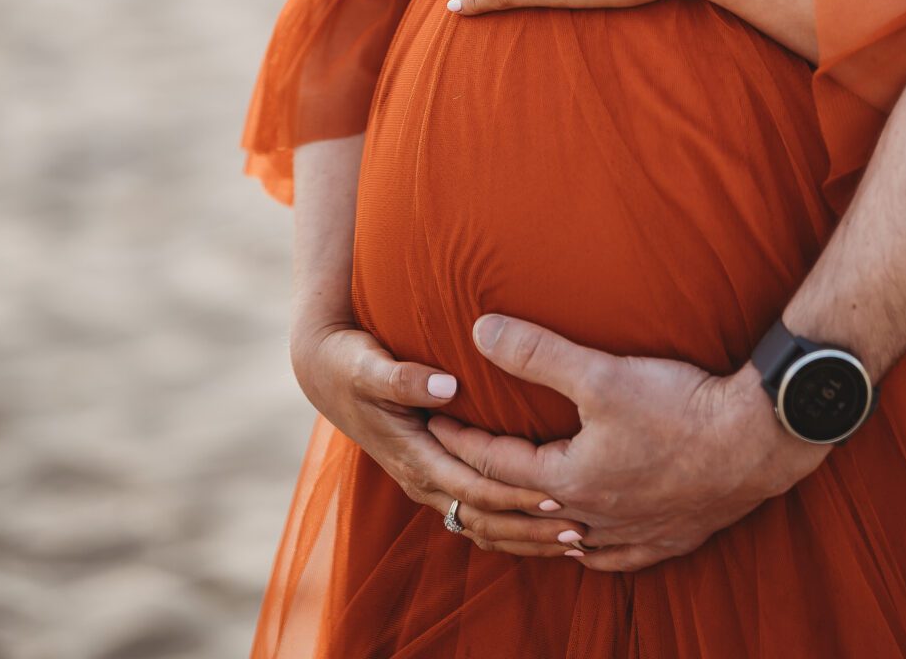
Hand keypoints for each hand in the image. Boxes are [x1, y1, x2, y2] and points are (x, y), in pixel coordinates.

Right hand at [290, 316, 577, 554]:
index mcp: (412, 455)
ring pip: (480, 522)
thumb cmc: (350, 365)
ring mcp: (427, 480)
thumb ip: (405, 378)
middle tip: (580, 530)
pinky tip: (540, 527)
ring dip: (523, 534)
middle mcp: (422, 477)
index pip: (472, 487)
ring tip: (572, 540)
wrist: (325, 372)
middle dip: (529, 527)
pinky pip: (473, 512)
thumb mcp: (369, 367)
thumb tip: (448, 387)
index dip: (513, 493)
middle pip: (483, 516)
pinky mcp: (433, 474)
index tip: (557, 494)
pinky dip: (507, 525)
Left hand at [428, 316, 828, 571]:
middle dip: (479, 495)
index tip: (435, 425)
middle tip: (447, 479)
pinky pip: (609, 558)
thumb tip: (479, 331)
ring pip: (560, 545)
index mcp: (571, 480)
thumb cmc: (680, 405)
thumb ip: (537, 353)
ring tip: (499, 519)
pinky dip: (582, 552)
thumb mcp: (602, 372)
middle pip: (520, 516)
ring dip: (522, 531)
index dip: (462, 441)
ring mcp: (630, 535)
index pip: (498, 464)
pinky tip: (579, 547)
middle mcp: (592, 519)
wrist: (756, 442)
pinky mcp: (664, 539)